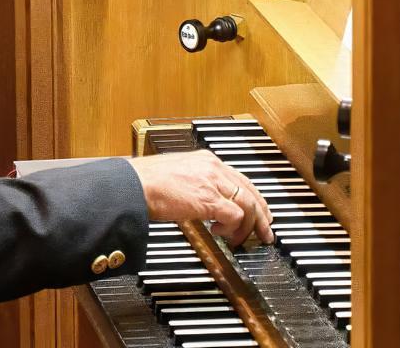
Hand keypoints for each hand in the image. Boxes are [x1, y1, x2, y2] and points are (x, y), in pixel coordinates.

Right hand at [129, 150, 274, 246]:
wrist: (134, 185)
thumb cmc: (146, 182)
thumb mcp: (177, 175)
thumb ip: (195, 184)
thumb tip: (203, 201)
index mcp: (206, 160)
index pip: (241, 179)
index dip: (255, 199)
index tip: (260, 213)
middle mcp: (213, 168)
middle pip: (251, 192)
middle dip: (262, 216)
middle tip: (266, 232)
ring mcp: (212, 183)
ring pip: (248, 205)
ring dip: (249, 226)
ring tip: (242, 239)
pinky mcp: (209, 200)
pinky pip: (235, 216)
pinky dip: (233, 229)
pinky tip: (221, 234)